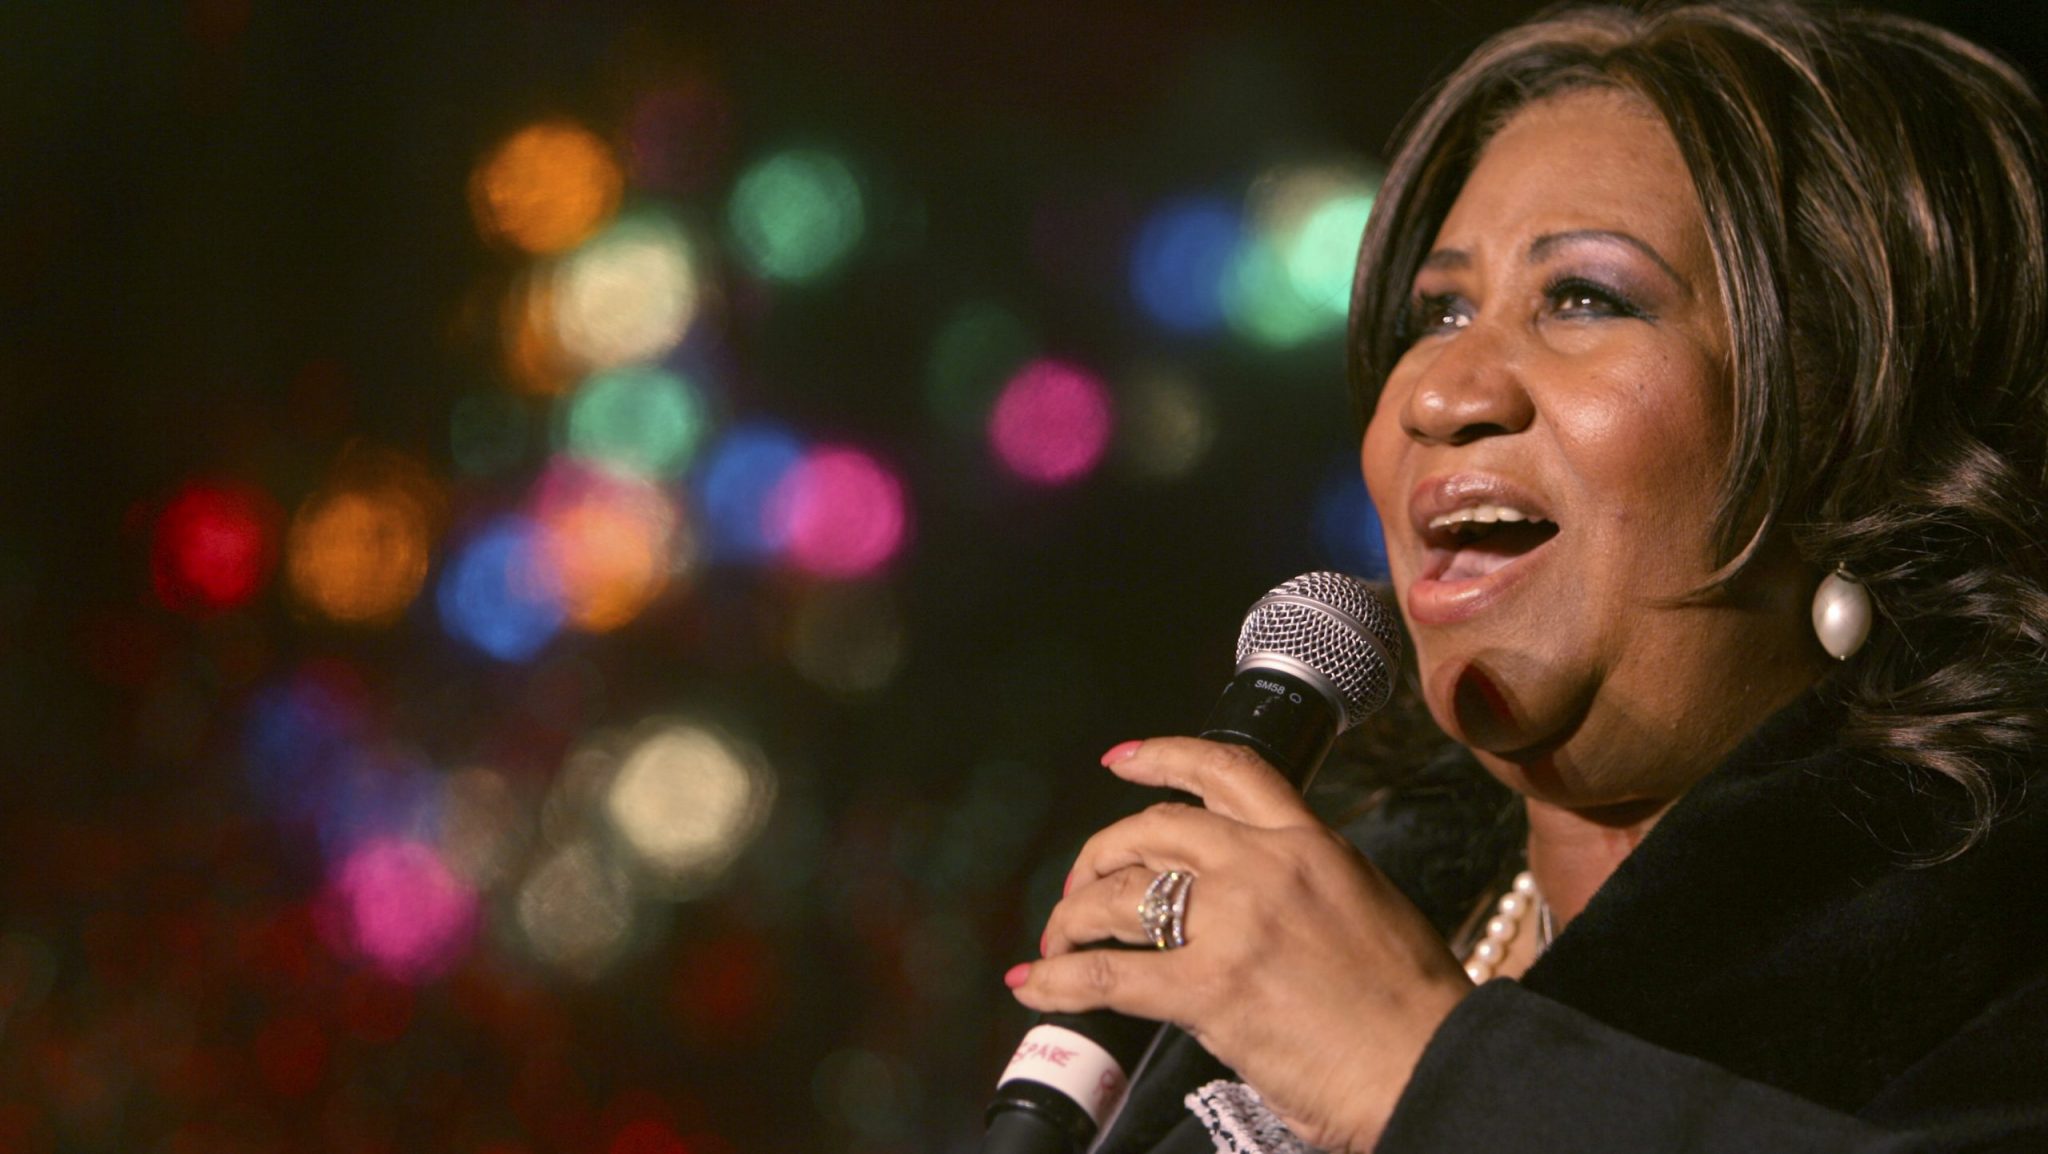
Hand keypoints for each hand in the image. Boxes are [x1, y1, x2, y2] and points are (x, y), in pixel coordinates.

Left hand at [1007, 737, 1472, 1152]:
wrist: (1433, 1065)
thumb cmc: (1411, 1010)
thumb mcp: (1366, 910)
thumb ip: (1305, 888)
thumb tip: (1256, 905)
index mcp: (1309, 844)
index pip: (1227, 772)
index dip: (1162, 757)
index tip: (1123, 759)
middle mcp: (1266, 866)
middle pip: (1151, 830)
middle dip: (1099, 855)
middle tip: (1080, 887)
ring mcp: (1235, 923)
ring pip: (1120, 894)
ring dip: (1072, 917)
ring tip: (1056, 943)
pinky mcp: (1211, 987)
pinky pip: (1108, 974)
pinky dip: (1059, 980)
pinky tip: (1037, 986)